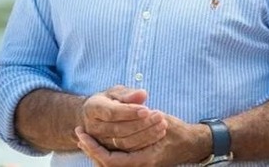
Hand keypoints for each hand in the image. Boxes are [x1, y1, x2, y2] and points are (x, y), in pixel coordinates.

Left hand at [75, 114, 207, 165]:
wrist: (190, 144)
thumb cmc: (177, 131)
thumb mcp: (163, 120)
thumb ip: (146, 117)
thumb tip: (130, 108)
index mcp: (144, 159)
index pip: (110, 160)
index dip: (94, 148)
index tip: (83, 134)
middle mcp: (140, 166)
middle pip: (106, 165)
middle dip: (90, 150)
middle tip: (79, 135)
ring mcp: (139, 166)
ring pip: (109, 165)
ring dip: (95, 152)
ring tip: (84, 139)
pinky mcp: (138, 162)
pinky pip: (117, 162)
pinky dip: (105, 153)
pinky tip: (98, 143)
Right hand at [80, 85, 167, 151]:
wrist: (94, 117)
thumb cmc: (109, 100)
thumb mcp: (116, 92)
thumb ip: (128, 94)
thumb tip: (142, 95)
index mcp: (93, 108)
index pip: (112, 112)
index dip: (130, 112)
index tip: (146, 110)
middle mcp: (94, 128)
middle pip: (119, 129)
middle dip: (142, 124)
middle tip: (160, 116)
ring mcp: (100, 142)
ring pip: (124, 143)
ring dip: (146, 135)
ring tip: (162, 125)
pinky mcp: (108, 151)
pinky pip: (127, 151)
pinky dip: (144, 144)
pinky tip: (157, 134)